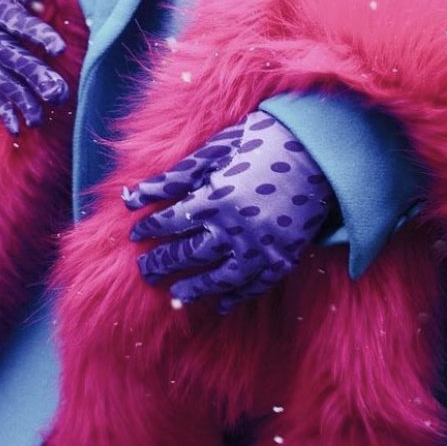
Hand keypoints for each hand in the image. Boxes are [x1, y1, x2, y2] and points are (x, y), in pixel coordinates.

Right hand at [0, 0, 68, 134]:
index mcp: (2, 12)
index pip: (21, 23)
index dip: (39, 35)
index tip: (60, 47)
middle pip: (14, 59)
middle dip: (36, 77)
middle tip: (58, 93)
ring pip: (4, 82)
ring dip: (22, 101)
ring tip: (40, 119)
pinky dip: (4, 112)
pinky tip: (18, 130)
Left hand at [123, 113, 335, 311]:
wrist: (317, 148)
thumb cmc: (261, 141)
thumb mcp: (213, 152)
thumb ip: (172, 179)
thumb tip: (129, 197)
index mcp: (213, 200)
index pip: (169, 223)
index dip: (149, 229)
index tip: (137, 233)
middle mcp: (234, 230)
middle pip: (188, 255)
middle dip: (162, 263)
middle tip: (145, 270)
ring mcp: (261, 248)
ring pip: (218, 279)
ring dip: (194, 289)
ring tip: (176, 295)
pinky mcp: (283, 257)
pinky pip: (254, 285)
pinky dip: (236, 297)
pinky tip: (221, 304)